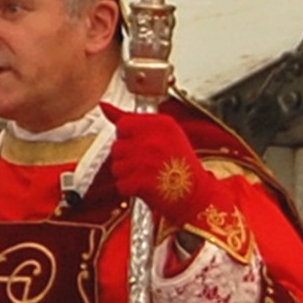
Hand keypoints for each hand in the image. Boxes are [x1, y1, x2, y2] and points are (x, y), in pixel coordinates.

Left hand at [101, 104, 227, 228]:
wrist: (198, 197)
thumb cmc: (180, 166)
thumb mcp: (164, 134)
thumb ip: (132, 120)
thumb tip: (104, 106)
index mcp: (162, 124)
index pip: (124, 124)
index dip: (128, 138)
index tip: (141, 146)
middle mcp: (155, 139)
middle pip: (117, 146)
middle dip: (127, 158)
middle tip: (147, 165)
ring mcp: (148, 160)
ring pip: (116, 166)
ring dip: (127, 175)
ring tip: (147, 176)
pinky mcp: (142, 181)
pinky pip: (121, 184)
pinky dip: (129, 189)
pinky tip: (145, 188)